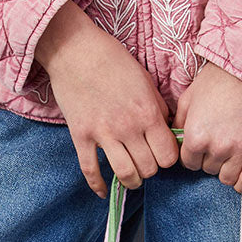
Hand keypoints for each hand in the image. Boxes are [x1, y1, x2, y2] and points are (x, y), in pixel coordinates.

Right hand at [35, 1, 179, 196]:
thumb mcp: (144, 79)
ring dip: (131, 181)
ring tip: (131, 176)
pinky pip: (90, 170)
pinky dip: (98, 185)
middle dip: (150, 169)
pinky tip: (103, 191)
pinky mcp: (81, 136)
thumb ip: (157, 107)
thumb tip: (166, 128)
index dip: (167, 159)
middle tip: (145, 161)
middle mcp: (128, 127)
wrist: (74, 49)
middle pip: (149, 169)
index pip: (167, 156)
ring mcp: (103, 134)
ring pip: (125, 175)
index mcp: (147, 113)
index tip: (161, 153)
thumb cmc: (112, 59)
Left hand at [173, 62, 241, 192]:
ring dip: (226, 169)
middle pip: (207, 170)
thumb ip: (179, 123)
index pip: (188, 163)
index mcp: (196, 136)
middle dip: (210, 158)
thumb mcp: (189, 97)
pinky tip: (241, 173)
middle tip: (219, 140)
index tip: (201, 145)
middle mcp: (217, 147)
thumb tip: (175, 141)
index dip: (193, 155)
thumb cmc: (218, 80)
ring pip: (226, 178)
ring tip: (231, 152)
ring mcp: (240, 150)